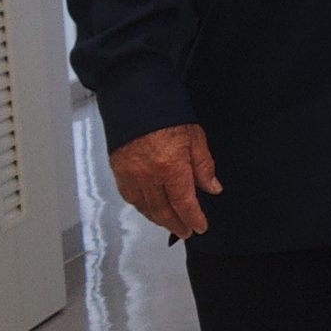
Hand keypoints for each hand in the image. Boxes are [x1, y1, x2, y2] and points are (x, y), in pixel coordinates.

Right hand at [109, 122, 220, 237]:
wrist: (136, 98)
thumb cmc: (167, 114)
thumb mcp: (195, 137)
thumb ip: (203, 166)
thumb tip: (212, 188)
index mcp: (170, 167)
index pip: (183, 203)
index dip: (193, 218)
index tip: (200, 227)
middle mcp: (148, 176)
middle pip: (163, 210)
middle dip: (176, 224)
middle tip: (185, 232)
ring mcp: (130, 174)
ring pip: (145, 207)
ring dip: (158, 219)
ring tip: (170, 224)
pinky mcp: (118, 169)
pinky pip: (130, 196)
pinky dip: (141, 207)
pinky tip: (149, 209)